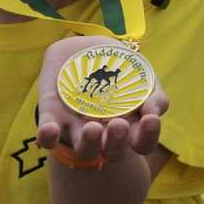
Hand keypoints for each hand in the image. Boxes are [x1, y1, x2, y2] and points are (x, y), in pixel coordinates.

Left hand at [35, 36, 169, 165]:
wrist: (83, 50)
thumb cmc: (119, 68)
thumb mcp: (142, 75)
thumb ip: (154, 94)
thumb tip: (152, 113)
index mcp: (129, 126)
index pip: (142, 143)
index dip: (147, 137)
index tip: (150, 119)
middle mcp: (104, 134)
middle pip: (113, 153)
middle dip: (117, 143)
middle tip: (119, 125)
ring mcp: (78, 129)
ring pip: (84, 150)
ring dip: (89, 143)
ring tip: (92, 127)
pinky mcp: (53, 120)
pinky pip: (48, 137)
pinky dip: (49, 136)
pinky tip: (52, 129)